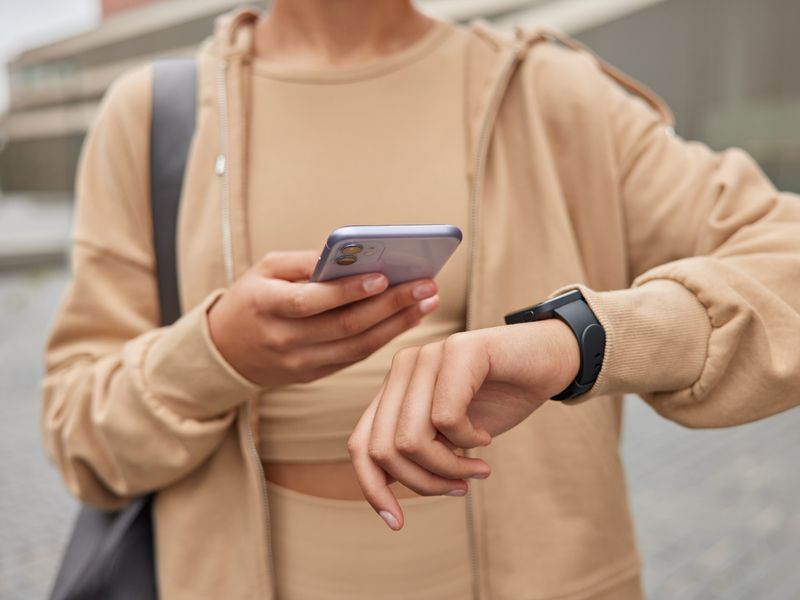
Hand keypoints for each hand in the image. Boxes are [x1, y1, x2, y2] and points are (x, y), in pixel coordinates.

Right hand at [207, 250, 439, 386]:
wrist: (225, 352)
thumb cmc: (251, 299)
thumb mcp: (265, 270)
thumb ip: (305, 262)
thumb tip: (352, 254)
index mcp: (266, 306)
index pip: (311, 301)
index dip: (348, 291)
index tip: (383, 276)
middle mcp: (284, 340)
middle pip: (345, 325)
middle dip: (391, 305)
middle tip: (426, 286)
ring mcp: (300, 363)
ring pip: (357, 346)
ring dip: (397, 324)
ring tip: (427, 302)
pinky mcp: (314, 375)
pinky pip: (355, 357)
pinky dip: (384, 337)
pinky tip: (406, 319)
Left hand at [347, 319, 578, 529]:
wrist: (550, 360)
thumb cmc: (499, 399)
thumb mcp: (450, 437)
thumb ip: (417, 454)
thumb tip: (384, 497)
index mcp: (395, 387)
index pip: (360, 444)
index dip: (372, 488)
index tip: (397, 523)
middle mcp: (404, 367)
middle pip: (383, 449)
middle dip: (423, 482)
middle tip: (460, 486)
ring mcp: (428, 354)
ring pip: (411, 439)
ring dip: (448, 467)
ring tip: (477, 467)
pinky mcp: (458, 349)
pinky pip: (445, 418)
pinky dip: (468, 441)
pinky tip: (485, 437)